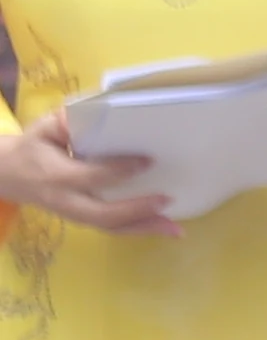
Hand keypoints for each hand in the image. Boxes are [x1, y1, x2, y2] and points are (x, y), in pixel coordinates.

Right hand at [0, 114, 170, 233]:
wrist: (7, 175)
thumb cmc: (32, 148)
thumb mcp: (43, 129)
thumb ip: (67, 122)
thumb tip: (98, 110)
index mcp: (57, 175)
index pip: (93, 176)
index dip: (120, 170)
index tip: (148, 161)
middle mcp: (67, 200)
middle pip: (103, 214)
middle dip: (137, 210)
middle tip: (167, 200)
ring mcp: (74, 215)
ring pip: (110, 228)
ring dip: (144, 228)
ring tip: (176, 229)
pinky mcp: (82, 220)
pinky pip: (111, 229)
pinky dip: (138, 230)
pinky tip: (163, 228)